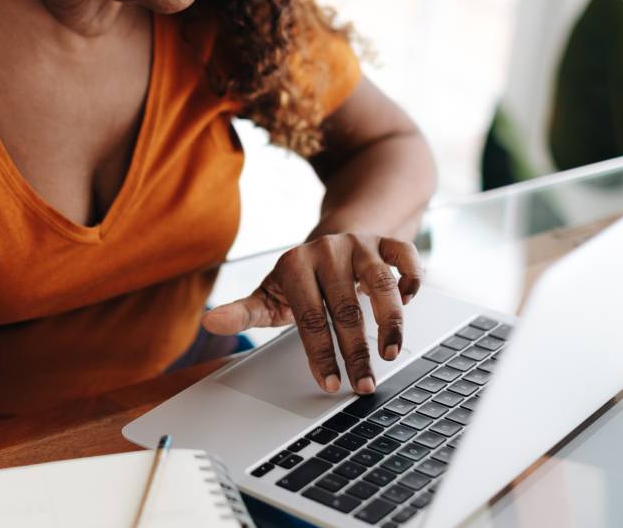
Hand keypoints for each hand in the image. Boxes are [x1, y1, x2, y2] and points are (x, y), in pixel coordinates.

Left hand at [201, 233, 422, 394]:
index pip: (308, 316)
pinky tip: (409, 302)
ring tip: (390, 353)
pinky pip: (406, 255)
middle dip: (355, 351)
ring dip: (390, 321)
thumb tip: (210, 322)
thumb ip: (244, 312)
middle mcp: (327, 251)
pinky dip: (411, 279)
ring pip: (380, 282)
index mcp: (294, 265)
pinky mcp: (385, 242)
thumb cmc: (300, 280)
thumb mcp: (270, 295)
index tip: (329, 384)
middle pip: (344, 307)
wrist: (332, 238)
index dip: (320, 352)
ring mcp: (359, 245)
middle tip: (362, 384)